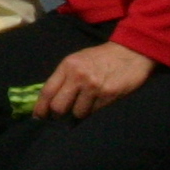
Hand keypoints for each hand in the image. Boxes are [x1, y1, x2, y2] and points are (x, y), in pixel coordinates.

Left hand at [37, 40, 154, 118]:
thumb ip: (64, 77)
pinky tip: (97, 103)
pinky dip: (93, 111)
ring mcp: (94, 87)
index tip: (38, 117)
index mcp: (67, 66)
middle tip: (60, 116)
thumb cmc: (100, 58)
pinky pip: (94, 112)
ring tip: (84, 105)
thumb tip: (50, 99)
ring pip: (77, 113)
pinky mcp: (108, 95)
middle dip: (57, 114)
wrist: (130, 52)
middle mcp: (78, 76)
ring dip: (78, 113)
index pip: (47, 91)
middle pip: (58, 106)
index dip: (40, 107)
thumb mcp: (77, 61)